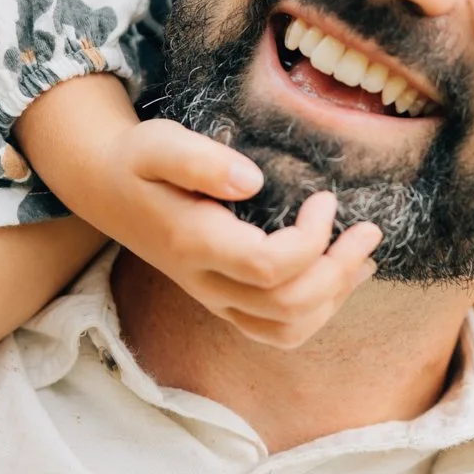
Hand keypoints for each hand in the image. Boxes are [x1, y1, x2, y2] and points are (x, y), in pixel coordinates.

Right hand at [16, 75, 382, 348]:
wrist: (105, 187)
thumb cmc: (139, 160)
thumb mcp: (159, 143)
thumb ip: (200, 161)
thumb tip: (252, 181)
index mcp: (194, 243)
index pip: (267, 267)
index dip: (311, 240)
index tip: (326, 198)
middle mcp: (206, 281)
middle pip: (286, 306)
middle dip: (339, 271)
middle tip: (368, 230)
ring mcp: (215, 298)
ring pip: (285, 329)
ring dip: (334, 298)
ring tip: (364, 256)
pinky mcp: (224, 300)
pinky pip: (276, 330)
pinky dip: (316, 312)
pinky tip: (340, 277)